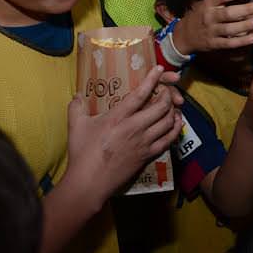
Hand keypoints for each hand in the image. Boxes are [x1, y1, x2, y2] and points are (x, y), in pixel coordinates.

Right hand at [65, 66, 182, 205]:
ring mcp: (144, 142)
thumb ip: (76, 107)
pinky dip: (175, 128)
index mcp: (118, 117)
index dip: (152, 79)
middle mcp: (135, 128)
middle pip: (161, 106)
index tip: (159, 69)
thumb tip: (77, 95)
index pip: (140, 94)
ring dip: (173, 110)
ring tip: (173, 104)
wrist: (89, 183)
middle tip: (166, 90)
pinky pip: (169, 139)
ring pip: (168, 122)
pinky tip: (176, 123)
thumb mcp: (75, 126)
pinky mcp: (148, 155)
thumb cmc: (82, 154)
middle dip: (167, 94)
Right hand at [172, 0, 252, 52]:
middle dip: (246, 9)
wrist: (186, 34)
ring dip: (246, 25)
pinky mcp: (214, 43)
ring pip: (229, 28)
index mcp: (209, 3)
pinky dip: (241, 41)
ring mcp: (211, 31)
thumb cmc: (203, 12)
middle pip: (228, 13)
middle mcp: (209, 16)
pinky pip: (229, 43)